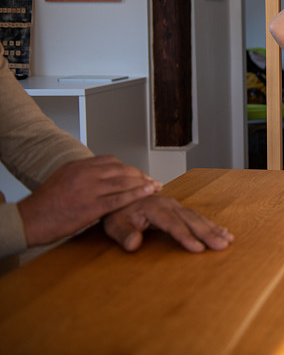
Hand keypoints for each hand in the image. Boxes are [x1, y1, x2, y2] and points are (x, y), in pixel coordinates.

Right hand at [17, 156, 160, 246]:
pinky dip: (137, 195)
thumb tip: (99, 175)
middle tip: (152, 180)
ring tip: (155, 186)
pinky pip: (119, 199)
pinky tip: (148, 193)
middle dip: (140, 175)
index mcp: (78, 165)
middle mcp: (85, 174)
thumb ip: (82, 174)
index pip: (111, 161)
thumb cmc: (45, 203)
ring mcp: (89, 190)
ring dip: (143, 183)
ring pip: (123, 182)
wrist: (30, 219)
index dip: (128, 167)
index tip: (138, 173)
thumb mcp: (62, 178)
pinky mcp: (91, 207)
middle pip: (121, 169)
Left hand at [103, 195, 233, 252]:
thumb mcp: (114, 225)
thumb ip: (124, 234)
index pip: (173, 224)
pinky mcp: (178, 209)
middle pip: (191, 220)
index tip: (198, 248)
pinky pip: (197, 216)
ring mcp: (175, 206)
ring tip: (228, 239)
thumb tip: (133, 244)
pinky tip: (221, 231)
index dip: (186, 236)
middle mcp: (169, 205)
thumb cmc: (117, 214)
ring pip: (197, 217)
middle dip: (208, 233)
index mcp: (155, 208)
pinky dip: (211, 225)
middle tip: (222, 245)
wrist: (119, 196)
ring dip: (213, 229)